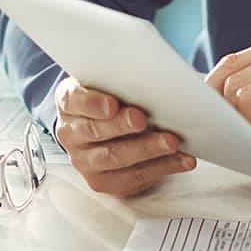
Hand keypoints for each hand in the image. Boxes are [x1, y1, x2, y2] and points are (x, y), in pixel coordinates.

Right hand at [54, 76, 195, 195]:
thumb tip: (171, 70)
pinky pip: (135, 176)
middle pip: (94, 131)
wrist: (106, 128)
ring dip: (146, 150)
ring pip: (115, 157)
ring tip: (171, 142)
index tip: (113, 104)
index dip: (92, 103)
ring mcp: (86, 161)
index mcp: (69, 102)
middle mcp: (72, 133)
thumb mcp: (111, 80)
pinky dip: (162, 167)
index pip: (74, 100)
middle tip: (143, 119)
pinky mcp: (105, 181)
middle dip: (121, 126)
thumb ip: (127, 74)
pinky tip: (181, 159)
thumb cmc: (112, 98)